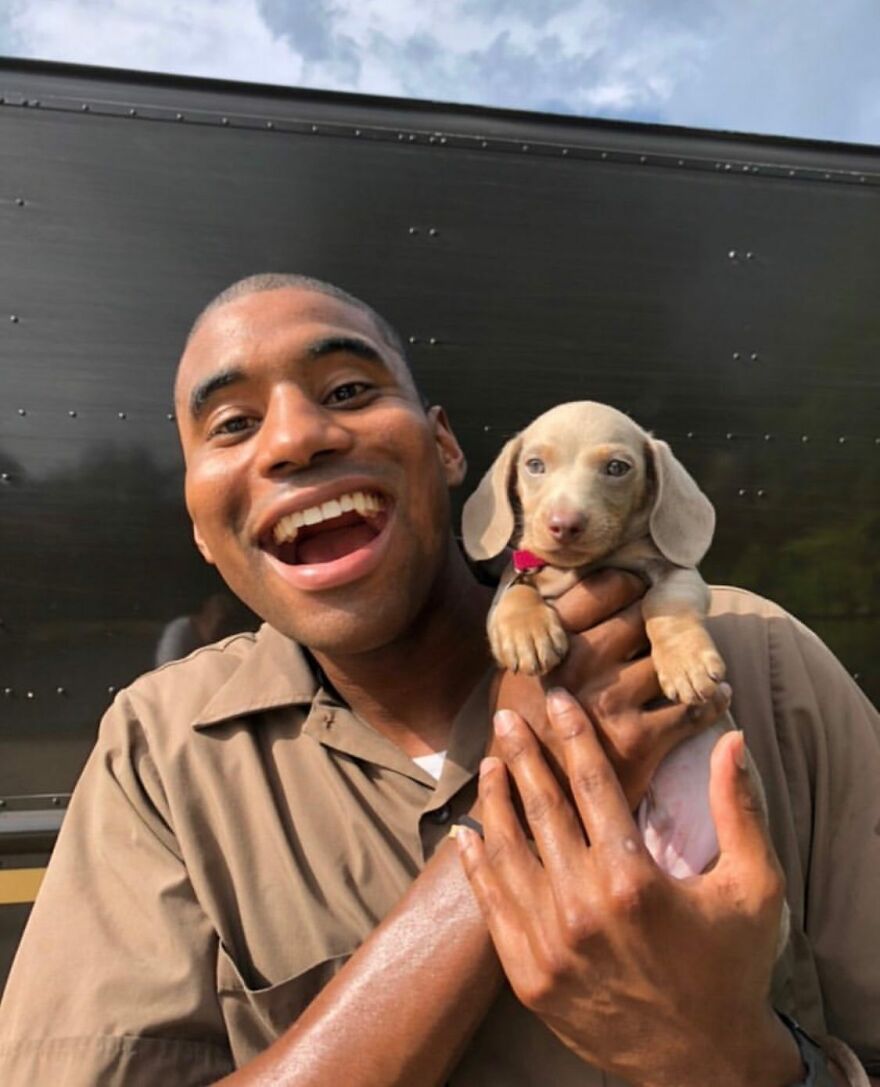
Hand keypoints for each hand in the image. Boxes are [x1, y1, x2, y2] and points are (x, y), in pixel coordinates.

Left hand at [459, 690, 800, 1086]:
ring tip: (489, 765)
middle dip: (524, 757)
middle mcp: (582, 908)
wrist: (703, 1064)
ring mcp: (549, 944)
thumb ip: (739, 809)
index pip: (594, 786)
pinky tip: (466, 835)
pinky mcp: (529, 976)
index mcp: (634, 880)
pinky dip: (476, 867)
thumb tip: (730, 740)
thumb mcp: (755, 888)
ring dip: (495, 803)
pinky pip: (493, 908)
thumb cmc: (732, 968)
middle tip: (507, 718)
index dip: (575, 737)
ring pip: (509, 854)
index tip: (558, 701)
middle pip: (542, 810)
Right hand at [493, 570, 730, 808]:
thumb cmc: (523, 729)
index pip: (602, 588)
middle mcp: (578, 665)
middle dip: (661, 622)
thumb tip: (588, 590)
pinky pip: (692, 707)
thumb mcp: (516, 672)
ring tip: (699, 662)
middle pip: (642, 620)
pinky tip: (715, 696)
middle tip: (674, 627)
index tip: (643, 591)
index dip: (630, 585)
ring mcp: (610, 702)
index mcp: (546, 641)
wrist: (528, 802)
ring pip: (670, 660)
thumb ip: (546, 633)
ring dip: (689, 661)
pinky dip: (711, 700)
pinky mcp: (638, 741)